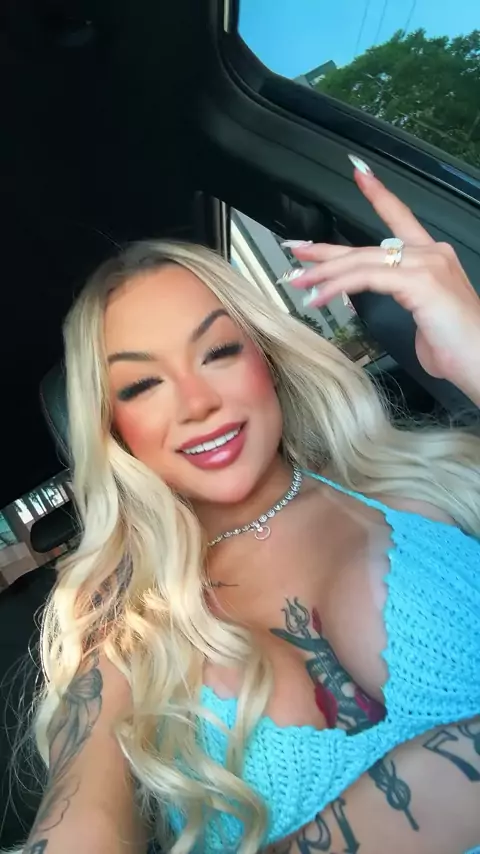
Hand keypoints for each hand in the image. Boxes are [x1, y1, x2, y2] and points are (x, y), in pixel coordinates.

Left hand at [283, 156, 479, 404]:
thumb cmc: (456, 348)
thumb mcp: (422, 318)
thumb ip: (401, 300)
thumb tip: (371, 299)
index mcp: (433, 258)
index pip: (401, 219)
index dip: (380, 195)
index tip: (360, 174)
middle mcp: (431, 254)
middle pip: (368, 247)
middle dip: (328, 250)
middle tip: (297, 250)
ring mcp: (427, 264)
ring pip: (362, 262)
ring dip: (325, 273)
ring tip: (299, 281)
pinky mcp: (420, 281)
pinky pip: (367, 279)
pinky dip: (338, 287)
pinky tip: (320, 296)